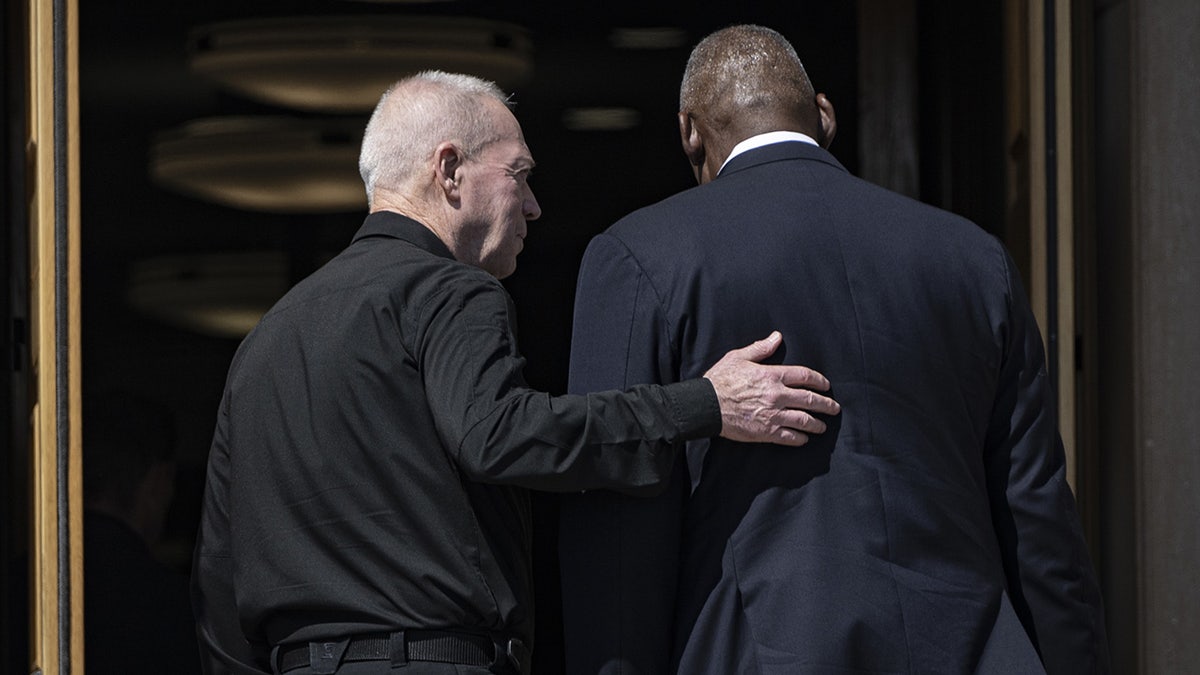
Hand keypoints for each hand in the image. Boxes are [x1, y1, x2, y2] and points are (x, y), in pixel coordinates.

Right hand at [703, 331, 839, 445]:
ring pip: (804, 420)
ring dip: (817, 424)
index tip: (826, 385)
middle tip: (834, 408)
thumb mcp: (739, 357)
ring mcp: (773, 415)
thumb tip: (777, 337)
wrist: (705, 406)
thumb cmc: (720, 380)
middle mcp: (777, 395)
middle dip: (826, 404)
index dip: (819, 381)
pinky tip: (804, 438)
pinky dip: (800, 438)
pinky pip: (790, 437)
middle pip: (810, 399)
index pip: (804, 376)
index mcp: (772, 375)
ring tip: (822, 426)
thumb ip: (761, 348)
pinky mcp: (766, 432)